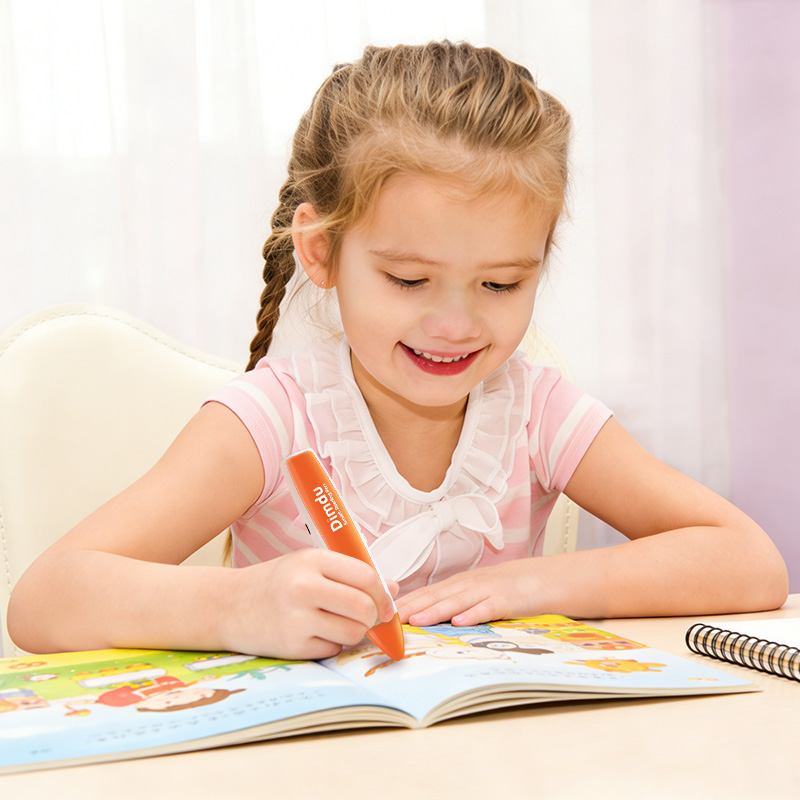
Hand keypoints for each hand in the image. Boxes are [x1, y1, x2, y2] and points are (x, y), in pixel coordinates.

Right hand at [219, 549, 398, 660]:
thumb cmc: (275, 583)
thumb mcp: (309, 566)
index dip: (383, 593)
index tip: (387, 604)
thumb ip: (349, 574)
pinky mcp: (291, 646)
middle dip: (373, 616)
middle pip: (363, 606)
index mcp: (312, 560)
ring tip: (337, 623)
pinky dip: (331, 645)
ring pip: (352, 632)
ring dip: (353, 632)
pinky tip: (314, 634)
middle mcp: (303, 587)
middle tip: (368, 618)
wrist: (226, 605)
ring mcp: (296, 618)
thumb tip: (393, 589)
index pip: (365, 576)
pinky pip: (332, 649)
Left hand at [396, 560, 536, 627]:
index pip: (426, 593)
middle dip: (411, 607)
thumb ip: (454, 602)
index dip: (405, 602)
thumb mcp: (476, 592)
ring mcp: (486, 591)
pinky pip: (487, 608)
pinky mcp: (506, 601)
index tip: (384, 612)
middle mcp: (468, 585)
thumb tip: (425, 617)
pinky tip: (459, 622)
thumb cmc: (506, 588)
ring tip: (416, 620)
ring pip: (456, 601)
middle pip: (435, 596)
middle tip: (389, 618)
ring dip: (435, 610)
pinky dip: (473, 614)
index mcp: (458, 585)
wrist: (543, 578)